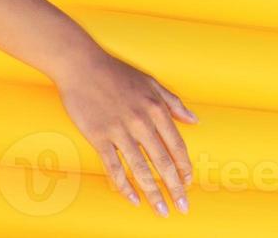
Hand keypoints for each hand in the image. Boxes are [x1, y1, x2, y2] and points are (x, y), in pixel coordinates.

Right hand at [52, 48, 197, 215]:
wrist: (82, 65)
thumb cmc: (117, 72)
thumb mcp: (152, 83)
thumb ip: (174, 103)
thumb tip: (195, 119)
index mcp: (157, 108)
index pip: (177, 145)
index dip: (185, 167)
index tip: (188, 183)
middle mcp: (142, 122)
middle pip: (163, 162)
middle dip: (175, 187)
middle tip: (183, 207)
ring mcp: (120, 130)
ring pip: (141, 169)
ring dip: (153, 193)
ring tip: (162, 211)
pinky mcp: (100, 137)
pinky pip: (114, 167)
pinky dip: (124, 186)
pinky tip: (132, 199)